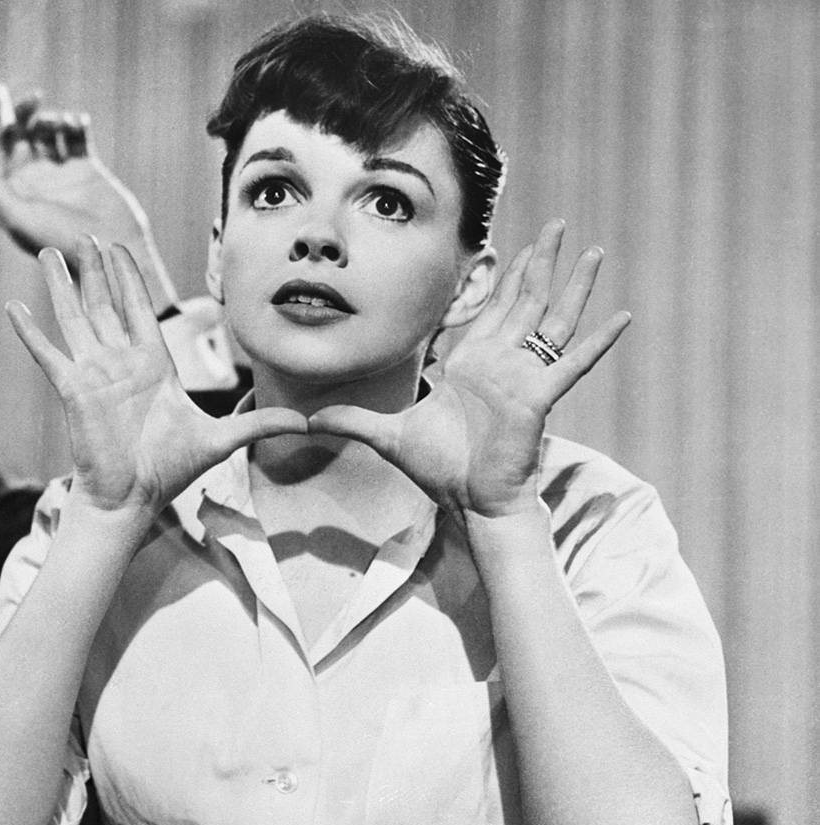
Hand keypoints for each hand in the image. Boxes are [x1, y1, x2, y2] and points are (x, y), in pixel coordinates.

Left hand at [0, 83, 178, 312]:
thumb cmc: (62, 242)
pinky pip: (76, 137)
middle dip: (20, 111)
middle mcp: (33, 180)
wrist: (111, 253)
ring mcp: (60, 174)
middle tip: (32, 98)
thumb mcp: (17, 219)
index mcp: (11, 191)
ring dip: (49, 118)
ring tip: (62, 123)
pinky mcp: (87, 170)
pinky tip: (79, 123)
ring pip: (45, 130)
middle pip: (16, 132)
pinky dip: (76, 123)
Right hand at [7, 238, 304, 515]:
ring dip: (62, 286)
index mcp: (152, 368)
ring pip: (75, 318)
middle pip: (106, 305)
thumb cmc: (170, 472)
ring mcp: (94, 374)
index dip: (129, 279)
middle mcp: (120, 364)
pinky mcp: (73, 390)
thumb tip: (305, 422)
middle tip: (87, 236)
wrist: (133, 500)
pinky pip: (48, 354)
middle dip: (97, 271)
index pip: (139, 311)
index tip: (119, 250)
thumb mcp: (222, 440)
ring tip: (48, 253)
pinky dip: (30, 332)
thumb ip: (259, 423)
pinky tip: (13, 307)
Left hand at [308, 221, 629, 519]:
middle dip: (541, 260)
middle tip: (560, 223)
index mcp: (472, 365)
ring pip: (553, 319)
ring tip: (594, 251)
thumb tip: (302, 419)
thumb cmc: (439, 470)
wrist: (469, 502)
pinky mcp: (540, 397)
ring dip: (574, 285)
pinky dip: (598, 342)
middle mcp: (503, 364)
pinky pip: (574, 363)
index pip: (491, 310)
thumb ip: (348, 419)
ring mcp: (525, 378)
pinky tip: (622, 317)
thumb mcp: (385, 435)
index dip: (503, 277)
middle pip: (527, 299)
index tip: (513, 246)